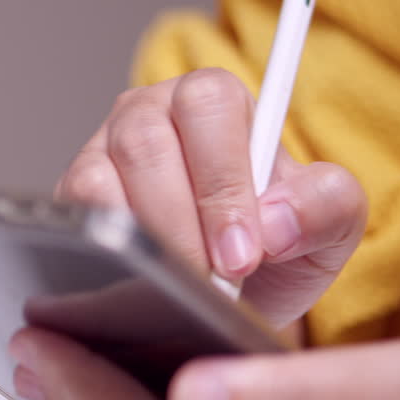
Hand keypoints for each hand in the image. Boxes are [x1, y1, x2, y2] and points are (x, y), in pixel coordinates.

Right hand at [57, 69, 366, 329]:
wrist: (234, 298)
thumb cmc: (275, 253)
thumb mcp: (328, 233)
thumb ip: (327, 209)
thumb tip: (275, 220)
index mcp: (215, 101)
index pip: (210, 104)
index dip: (224, 180)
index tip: (243, 251)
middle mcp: (151, 113)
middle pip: (147, 141)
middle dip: (184, 221)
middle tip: (212, 279)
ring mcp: (102, 151)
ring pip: (102, 179)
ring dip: (146, 239)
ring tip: (183, 283)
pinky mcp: (71, 196)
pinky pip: (75, 212)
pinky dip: (110, 248)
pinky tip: (143, 277)